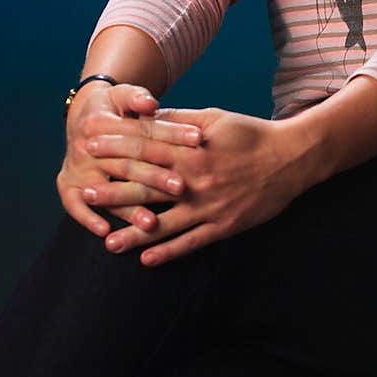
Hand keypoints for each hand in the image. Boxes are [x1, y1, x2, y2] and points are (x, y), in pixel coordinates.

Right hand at [56, 83, 203, 237]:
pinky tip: (106, 232)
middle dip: (155, 177)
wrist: (83, 115)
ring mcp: (76, 168)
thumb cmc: (114, 106)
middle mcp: (85, 147)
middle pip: (126, 165)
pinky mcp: (68, 186)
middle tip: (181, 188)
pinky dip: (88, 219)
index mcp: (101, 122)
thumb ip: (137, 98)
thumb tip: (150, 103)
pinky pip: (74, 206)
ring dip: (127, 209)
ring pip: (105, 191)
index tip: (198, 139)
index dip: (171, 134)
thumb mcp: (124, 94)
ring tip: (150, 223)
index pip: (141, 131)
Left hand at [80, 107, 310, 265]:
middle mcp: (196, 178)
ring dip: (134, 231)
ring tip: (106, 242)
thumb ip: (179, 121)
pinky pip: (192, 241)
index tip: (90, 145)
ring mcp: (209, 204)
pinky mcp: (224, 224)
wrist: (291, 158)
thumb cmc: (250, 134)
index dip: (116, 146)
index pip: (145, 147)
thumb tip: (146, 116)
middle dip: (115, 190)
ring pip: (165, 221)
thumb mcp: (214, 119)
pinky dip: (169, 251)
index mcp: (191, 149)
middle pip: (148, 185)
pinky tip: (147, 259)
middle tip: (85, 193)